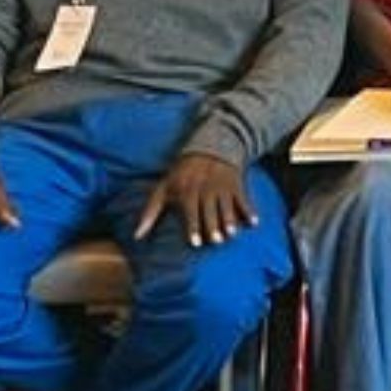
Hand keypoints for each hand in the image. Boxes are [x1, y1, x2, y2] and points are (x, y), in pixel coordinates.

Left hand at [137, 151, 251, 246]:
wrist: (209, 147)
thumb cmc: (182, 174)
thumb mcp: (164, 188)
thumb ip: (150, 212)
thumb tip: (136, 236)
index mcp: (187, 190)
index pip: (191, 211)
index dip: (193, 227)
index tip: (196, 243)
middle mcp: (205, 188)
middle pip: (209, 210)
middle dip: (213, 225)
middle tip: (216, 241)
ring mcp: (222, 186)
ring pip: (227, 206)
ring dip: (229, 220)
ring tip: (231, 234)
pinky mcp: (236, 184)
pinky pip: (244, 199)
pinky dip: (250, 210)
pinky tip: (254, 223)